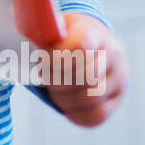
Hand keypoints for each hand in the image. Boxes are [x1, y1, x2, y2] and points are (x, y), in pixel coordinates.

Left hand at [41, 12, 125, 126]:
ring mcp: (119, 76)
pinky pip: (97, 116)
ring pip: (90, 98)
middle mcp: (112, 53)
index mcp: (93, 32)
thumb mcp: (53, 27)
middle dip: (57, 82)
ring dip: (64, 99)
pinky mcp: (118, 97)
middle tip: (45, 78)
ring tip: (54, 91)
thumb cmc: (64, 35)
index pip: (79, 47)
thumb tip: (24, 48)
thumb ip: (42, 34)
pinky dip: (76, 115)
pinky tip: (66, 105)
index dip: (55, 59)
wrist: (92, 42)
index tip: (41, 59)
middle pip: (85, 77)